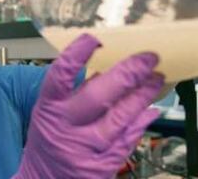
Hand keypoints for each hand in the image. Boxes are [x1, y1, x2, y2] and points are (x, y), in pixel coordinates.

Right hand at [14, 34, 163, 178]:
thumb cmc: (47, 140)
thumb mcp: (49, 113)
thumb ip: (72, 93)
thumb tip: (101, 72)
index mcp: (49, 108)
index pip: (59, 76)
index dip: (75, 55)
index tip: (93, 38)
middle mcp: (65, 127)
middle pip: (97, 96)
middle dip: (127, 74)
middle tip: (148, 59)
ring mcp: (83, 149)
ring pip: (118, 119)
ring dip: (141, 96)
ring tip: (156, 80)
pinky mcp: (99, 167)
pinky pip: (125, 141)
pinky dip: (140, 123)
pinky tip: (150, 110)